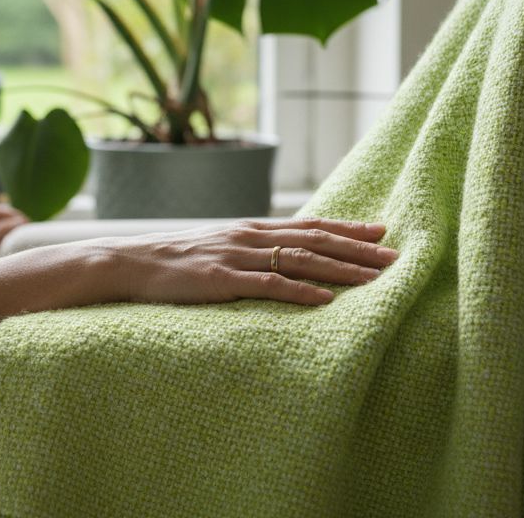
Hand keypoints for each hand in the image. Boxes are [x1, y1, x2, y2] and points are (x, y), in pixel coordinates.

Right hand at [95, 217, 395, 306]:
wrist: (128, 262)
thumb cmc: (171, 259)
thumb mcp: (216, 246)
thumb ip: (249, 248)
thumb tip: (281, 254)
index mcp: (249, 228)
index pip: (309, 224)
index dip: (347, 228)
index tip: (382, 230)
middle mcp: (248, 236)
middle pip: (314, 239)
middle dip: (357, 248)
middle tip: (395, 256)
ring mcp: (235, 257)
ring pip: (300, 259)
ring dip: (341, 269)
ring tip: (375, 277)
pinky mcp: (221, 280)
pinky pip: (268, 285)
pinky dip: (300, 292)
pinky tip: (325, 299)